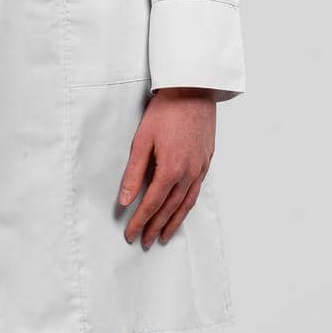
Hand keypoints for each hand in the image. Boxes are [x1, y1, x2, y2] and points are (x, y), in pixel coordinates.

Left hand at [117, 88, 217, 248]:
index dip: (140, 221)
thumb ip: (134, 172)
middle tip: (144, 242)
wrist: (193, 90)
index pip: (152, 204)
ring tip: (164, 236)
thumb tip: (125, 199)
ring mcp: (200, 169)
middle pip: (170, 209)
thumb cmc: (166, 111)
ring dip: (174, 223)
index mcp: (170, 170)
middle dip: (155, 227)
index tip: (131, 234)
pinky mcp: (206, 162)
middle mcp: (188, 174)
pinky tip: (181, 210)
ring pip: (186, 204)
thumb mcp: (143, 140)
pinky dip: (187, 206)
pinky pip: (196, 192)